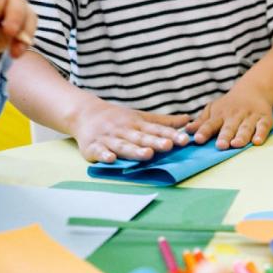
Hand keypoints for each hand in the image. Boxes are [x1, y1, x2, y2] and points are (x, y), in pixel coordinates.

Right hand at [71, 101, 190, 162]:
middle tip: (168, 146)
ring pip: (123, 145)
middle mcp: (124, 131)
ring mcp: (108, 138)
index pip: (157, 130)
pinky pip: (98, 151)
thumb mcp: (141, 117)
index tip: (185, 140)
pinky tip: (111, 159)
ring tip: (147, 155)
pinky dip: (104, 155)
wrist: (84, 113)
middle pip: (141, 138)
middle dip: (155, 142)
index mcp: (137, 124)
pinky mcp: (92, 147)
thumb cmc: (119, 119)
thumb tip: (188, 120)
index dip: (171, 135)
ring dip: (134, 150)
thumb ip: (164, 122)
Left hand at [187, 84, 272, 149]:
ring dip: (241, 136)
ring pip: (245, 128)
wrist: (253, 89)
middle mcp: (235, 116)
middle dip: (224, 136)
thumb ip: (201, 122)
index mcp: (220, 115)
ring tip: (236, 144)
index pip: (210, 124)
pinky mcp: (264, 119)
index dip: (204, 131)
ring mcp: (250, 117)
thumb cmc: (229, 104)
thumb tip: (187, 131)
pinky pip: (263, 127)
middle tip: (220, 145)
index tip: (198, 139)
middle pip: (229, 127)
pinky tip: (257, 141)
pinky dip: (261, 134)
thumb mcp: (213, 109)